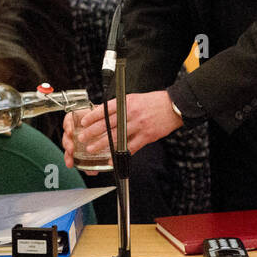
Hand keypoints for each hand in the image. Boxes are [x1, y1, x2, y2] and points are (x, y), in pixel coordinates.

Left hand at [61, 91, 182, 167]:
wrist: (172, 107)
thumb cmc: (153, 102)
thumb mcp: (134, 98)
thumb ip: (120, 106)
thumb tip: (104, 113)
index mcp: (127, 102)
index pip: (105, 109)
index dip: (92, 116)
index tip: (84, 122)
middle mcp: (131, 114)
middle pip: (108, 124)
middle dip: (93, 132)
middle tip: (83, 138)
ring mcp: (138, 126)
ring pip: (116, 137)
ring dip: (102, 144)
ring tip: (92, 148)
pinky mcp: (146, 136)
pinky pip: (130, 147)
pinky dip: (120, 153)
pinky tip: (112, 158)